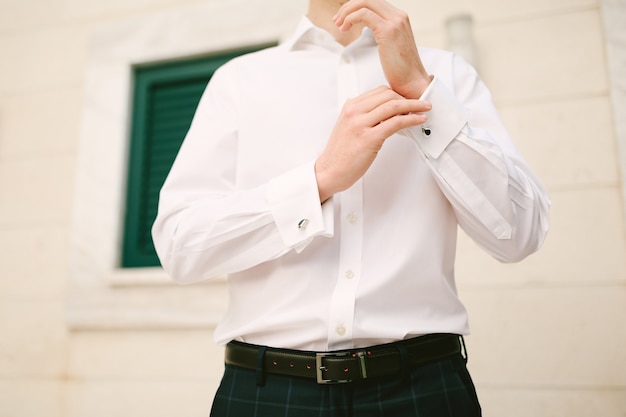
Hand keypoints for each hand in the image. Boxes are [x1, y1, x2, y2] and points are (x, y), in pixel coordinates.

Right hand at [315, 86, 430, 201]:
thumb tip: (384, 113)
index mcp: (350, 107)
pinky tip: (419, 120)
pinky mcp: (369, 138)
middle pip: (388, 95)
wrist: (328, 172)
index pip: (379, 91)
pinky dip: (411, 119)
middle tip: (421, 103)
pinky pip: (395, 123)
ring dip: (414, 106)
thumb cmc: (340, 154)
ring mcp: (361, 124)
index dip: (398, 93)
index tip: (409, 99)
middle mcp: (354, 112)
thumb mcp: (348, 127)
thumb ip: (362, 116)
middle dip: (408, 97)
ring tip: (425, 109)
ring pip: (393, 106)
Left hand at [333, 0, 431, 97]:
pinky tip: (345, 28)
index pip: (373, 2)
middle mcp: (398, 16)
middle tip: (337, 21)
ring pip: (364, 3)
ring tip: (339, 25)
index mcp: (399, 18)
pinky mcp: (388, 31)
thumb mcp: (392, 45)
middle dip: (348, 7)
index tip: (343, 20)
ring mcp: (395, 22)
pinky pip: (363, 15)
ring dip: (347, 12)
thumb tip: (369, 29)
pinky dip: (350, 18)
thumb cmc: (401, 70)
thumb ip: (382, 32)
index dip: (355, 7)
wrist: (413, 82)